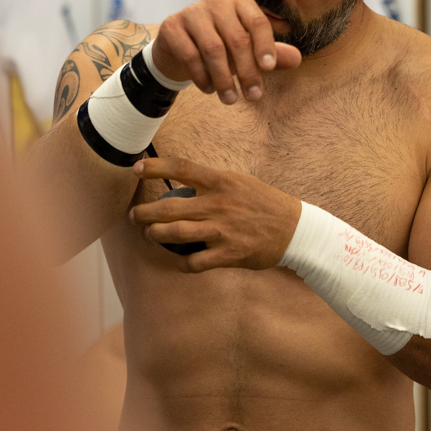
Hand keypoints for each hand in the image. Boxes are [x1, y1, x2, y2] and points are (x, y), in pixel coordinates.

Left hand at [129, 156, 301, 272]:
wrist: (295, 230)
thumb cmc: (265, 203)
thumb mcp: (240, 182)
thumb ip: (212, 183)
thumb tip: (183, 183)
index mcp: (221, 181)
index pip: (181, 168)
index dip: (155, 167)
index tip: (136, 168)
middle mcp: (218, 204)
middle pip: (169, 206)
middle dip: (145, 212)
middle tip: (135, 215)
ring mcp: (222, 231)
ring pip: (175, 233)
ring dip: (156, 234)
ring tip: (150, 234)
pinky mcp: (228, 254)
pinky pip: (195, 262)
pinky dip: (182, 263)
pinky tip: (180, 260)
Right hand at [151, 0, 301, 104]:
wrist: (178, 48)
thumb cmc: (221, 47)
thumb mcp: (248, 51)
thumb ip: (271, 54)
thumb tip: (297, 59)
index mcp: (239, 2)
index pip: (257, 22)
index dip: (265, 45)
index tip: (269, 68)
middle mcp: (215, 2)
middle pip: (236, 39)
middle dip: (247, 71)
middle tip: (253, 96)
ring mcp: (191, 12)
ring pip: (213, 49)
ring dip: (223, 79)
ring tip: (230, 100)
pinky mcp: (172, 26)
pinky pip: (190, 55)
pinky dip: (201, 76)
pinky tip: (209, 90)